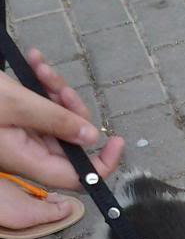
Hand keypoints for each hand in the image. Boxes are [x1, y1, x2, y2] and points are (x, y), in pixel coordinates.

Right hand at [0, 50, 123, 189]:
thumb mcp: (16, 103)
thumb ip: (56, 120)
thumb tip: (91, 137)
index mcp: (26, 160)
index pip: (77, 177)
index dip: (102, 164)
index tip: (118, 141)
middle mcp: (25, 152)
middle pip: (70, 141)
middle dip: (72, 110)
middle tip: (59, 88)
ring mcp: (19, 135)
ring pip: (56, 119)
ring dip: (55, 91)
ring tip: (40, 67)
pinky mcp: (12, 118)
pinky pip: (39, 106)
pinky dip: (40, 85)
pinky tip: (34, 61)